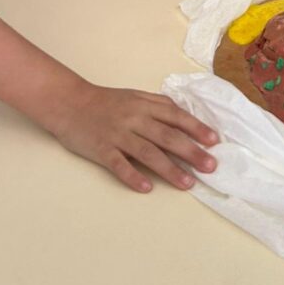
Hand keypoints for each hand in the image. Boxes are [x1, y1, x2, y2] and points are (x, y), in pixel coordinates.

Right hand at [52, 83, 218, 192]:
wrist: (69, 102)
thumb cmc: (105, 101)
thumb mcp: (135, 96)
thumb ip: (158, 105)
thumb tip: (184, 115)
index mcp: (145, 105)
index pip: (176, 117)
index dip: (196, 128)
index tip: (214, 141)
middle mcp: (135, 119)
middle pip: (167, 136)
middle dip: (191, 152)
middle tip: (210, 166)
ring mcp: (118, 134)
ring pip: (148, 152)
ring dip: (169, 169)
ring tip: (187, 183)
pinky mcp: (101, 149)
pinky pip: (119, 164)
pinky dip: (133, 176)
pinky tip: (146, 188)